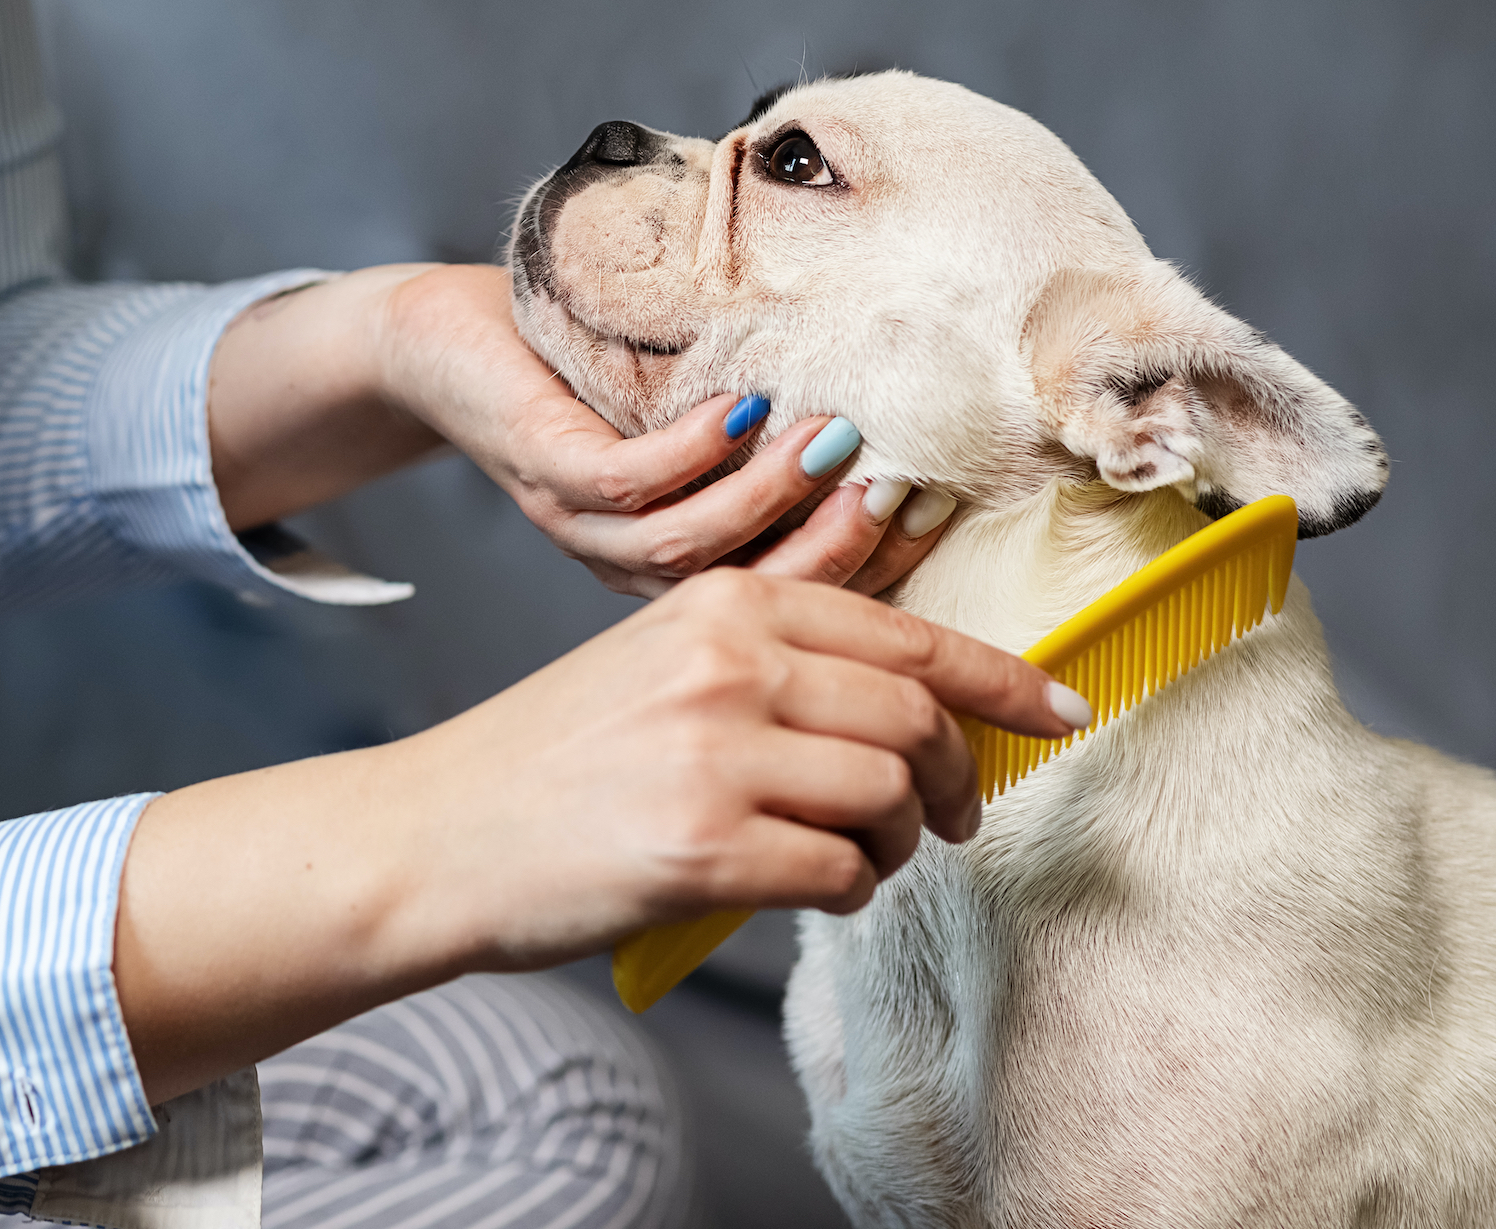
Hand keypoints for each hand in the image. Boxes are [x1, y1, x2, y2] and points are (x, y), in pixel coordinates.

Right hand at [114, 570, 1080, 1100]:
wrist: (435, 832)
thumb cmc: (552, 758)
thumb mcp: (660, 663)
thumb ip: (776, 661)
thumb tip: (922, 701)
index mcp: (721, 602)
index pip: (907, 636)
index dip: (1005, 679)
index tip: (1060, 710)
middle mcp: (724, 662)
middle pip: (917, 717)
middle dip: (962, 779)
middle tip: (954, 820)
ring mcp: (714, 754)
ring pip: (891, 797)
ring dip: (897, 846)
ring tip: (856, 859)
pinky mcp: (701, 847)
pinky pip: (839, 874)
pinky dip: (844, 892)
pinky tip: (803, 887)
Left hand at [375, 264, 956, 597]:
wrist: (437, 337)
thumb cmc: (569, 365)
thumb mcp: (682, 396)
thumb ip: (762, 413)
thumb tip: (883, 386)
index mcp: (672, 554)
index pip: (783, 593)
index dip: (864, 567)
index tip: (933, 514)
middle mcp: (626, 555)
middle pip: (744, 594)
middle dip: (834, 554)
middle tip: (898, 491)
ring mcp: (576, 517)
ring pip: (684, 549)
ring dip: (768, 500)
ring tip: (833, 439)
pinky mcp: (537, 462)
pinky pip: (618, 484)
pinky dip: (686, 455)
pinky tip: (736, 410)